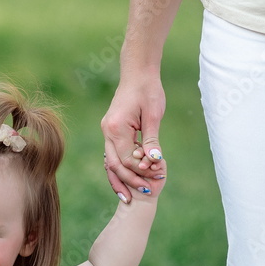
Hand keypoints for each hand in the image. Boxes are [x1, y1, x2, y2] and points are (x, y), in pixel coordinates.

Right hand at [101, 69, 165, 201]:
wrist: (137, 73)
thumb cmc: (148, 91)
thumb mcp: (153, 115)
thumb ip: (151, 140)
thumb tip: (154, 160)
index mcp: (116, 128)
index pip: (127, 158)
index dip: (142, 170)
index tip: (157, 176)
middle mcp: (107, 131)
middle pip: (115, 164)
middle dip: (130, 180)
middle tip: (147, 192)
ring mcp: (107, 131)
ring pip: (111, 162)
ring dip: (123, 178)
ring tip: (135, 192)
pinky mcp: (111, 130)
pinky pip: (113, 154)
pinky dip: (121, 167)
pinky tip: (131, 177)